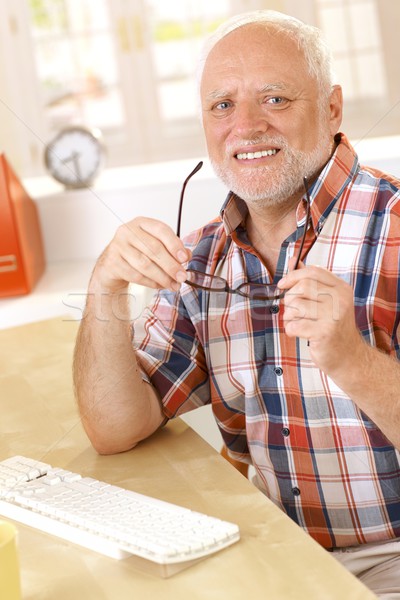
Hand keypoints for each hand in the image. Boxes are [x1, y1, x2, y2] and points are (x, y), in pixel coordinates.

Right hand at [91, 217, 190, 292]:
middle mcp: (128, 231)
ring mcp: (118, 246)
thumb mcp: (155, 244)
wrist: (113, 263)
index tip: (184, 258)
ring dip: (163, 277)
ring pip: (145, 264)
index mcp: (142, 223)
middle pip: (154, 249)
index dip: (174, 244)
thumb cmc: (137, 252)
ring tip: (174, 285)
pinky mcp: (113, 262)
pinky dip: (151, 283)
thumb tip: (187, 255)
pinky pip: (136, 276)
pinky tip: (160, 286)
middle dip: (171, 265)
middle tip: (182, 276)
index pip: (161, 230)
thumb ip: (172, 248)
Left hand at [277, 261, 362, 375]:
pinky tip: (299, 333)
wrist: (349, 356)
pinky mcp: (324, 333)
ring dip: (290, 316)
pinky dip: (291, 330)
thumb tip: (294, 260)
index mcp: (341, 288)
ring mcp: (333, 316)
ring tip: (298, 323)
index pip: (313, 271)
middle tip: (293, 310)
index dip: (293, 276)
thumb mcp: (327, 301)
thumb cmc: (333, 328)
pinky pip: (294, 325)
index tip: (282, 285)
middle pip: (302, 287)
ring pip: (296, 306)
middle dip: (290, 299)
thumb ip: (311, 281)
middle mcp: (340, 299)